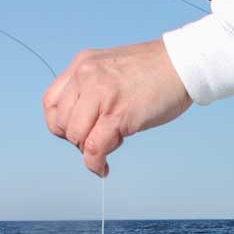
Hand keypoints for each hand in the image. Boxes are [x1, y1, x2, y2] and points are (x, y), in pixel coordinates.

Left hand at [43, 39, 192, 175]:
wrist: (182, 64)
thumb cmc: (155, 71)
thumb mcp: (112, 69)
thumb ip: (93, 89)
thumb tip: (83, 125)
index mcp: (82, 65)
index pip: (50, 103)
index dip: (59, 125)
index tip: (77, 132)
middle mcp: (86, 77)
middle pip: (61, 123)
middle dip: (76, 139)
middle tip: (99, 139)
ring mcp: (101, 94)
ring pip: (75, 136)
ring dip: (89, 150)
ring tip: (111, 145)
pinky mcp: (118, 114)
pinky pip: (94, 148)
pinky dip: (95, 164)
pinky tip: (103, 168)